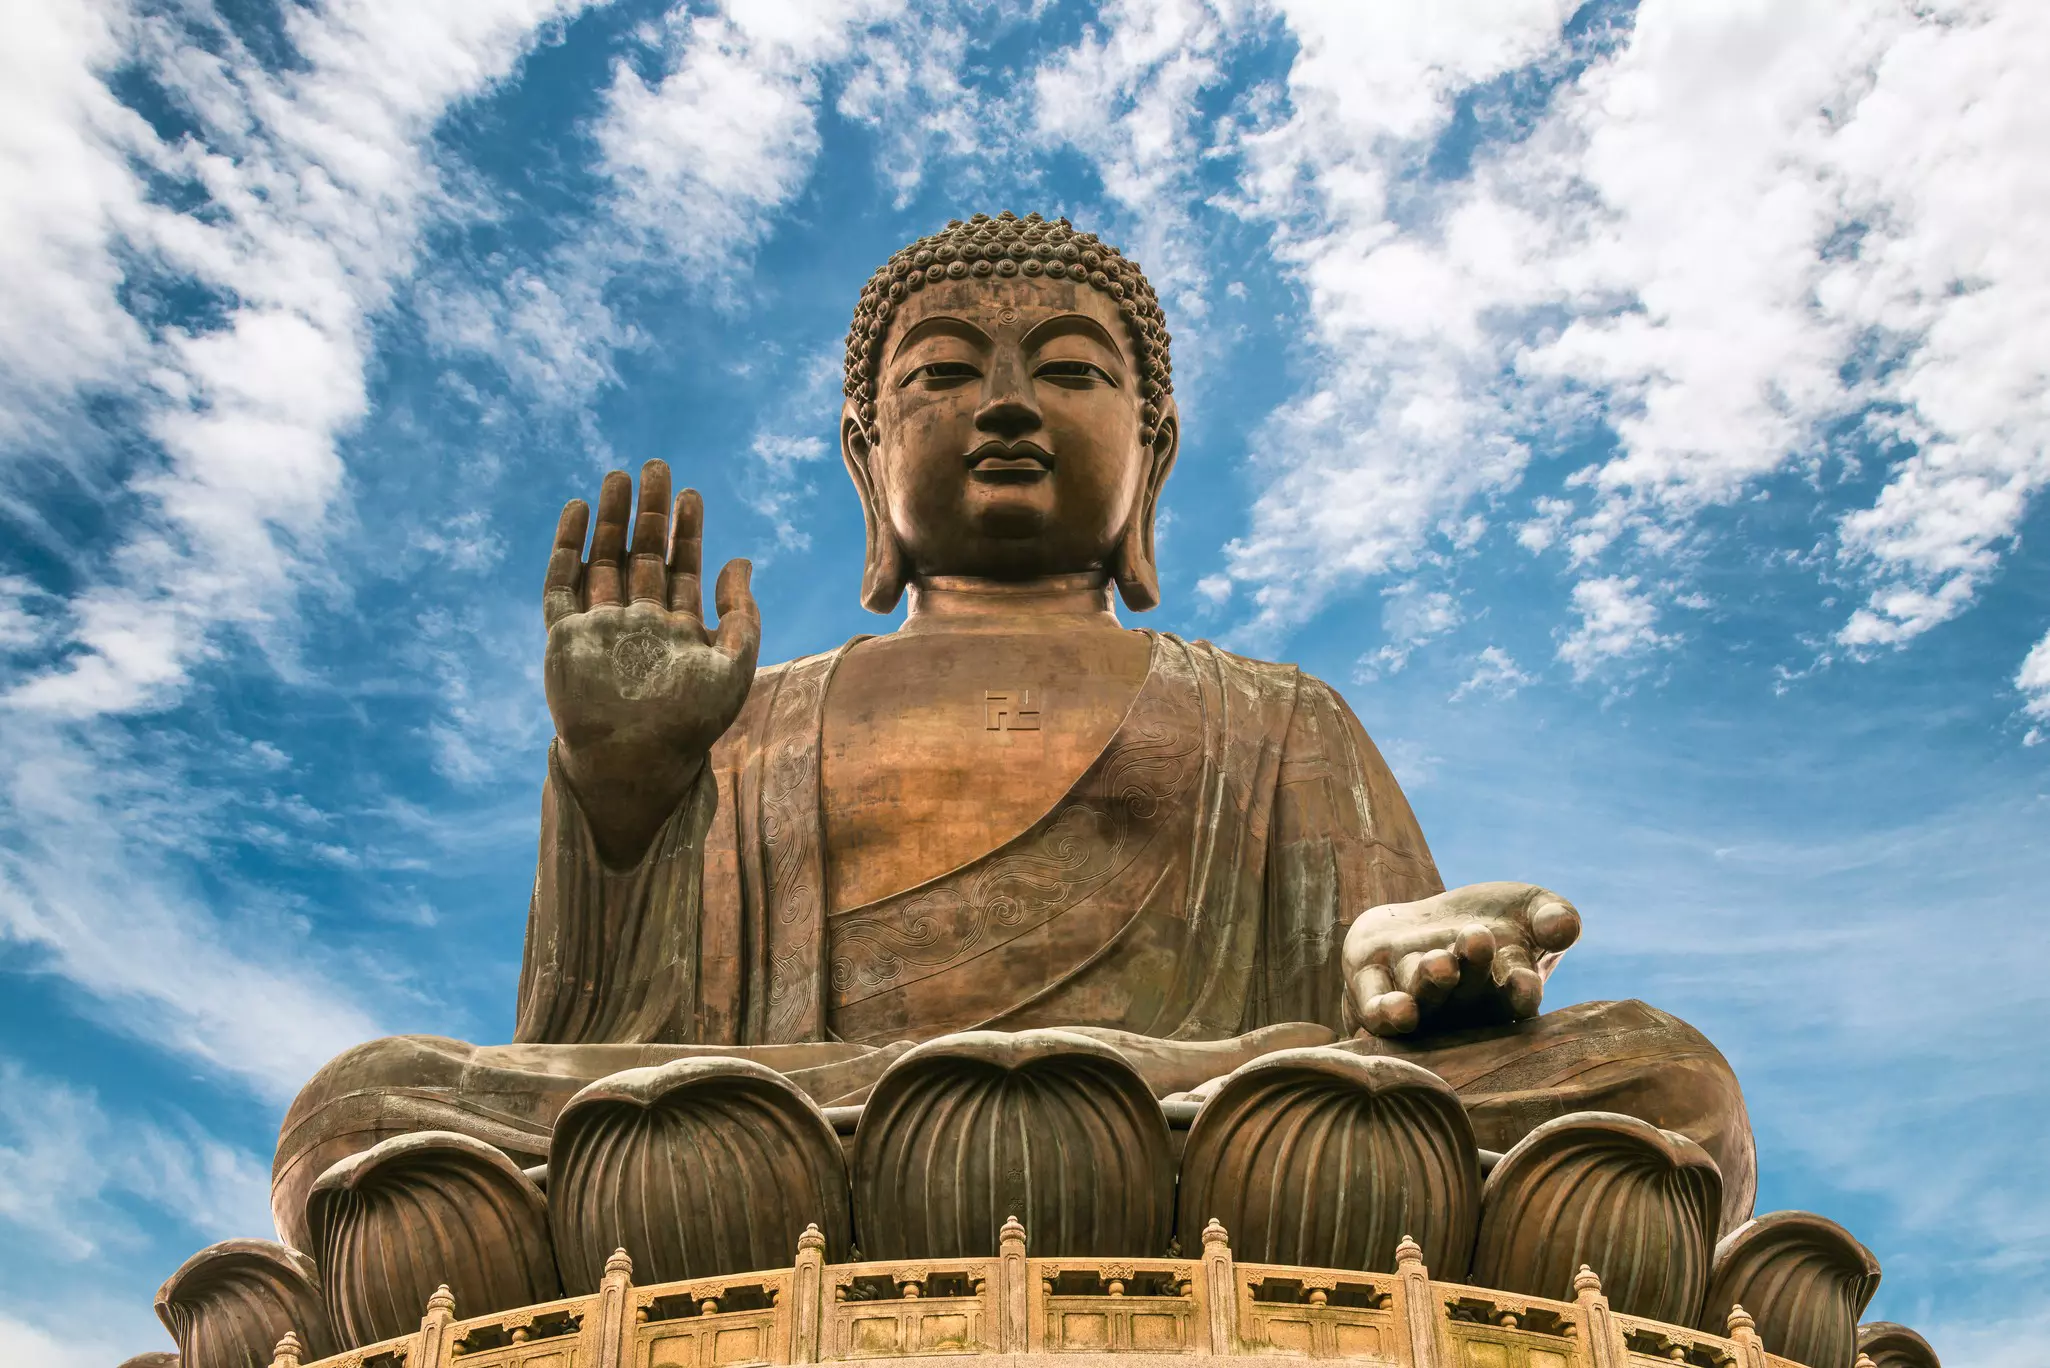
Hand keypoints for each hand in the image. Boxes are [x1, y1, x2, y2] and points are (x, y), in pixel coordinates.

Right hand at [542, 460, 759, 863]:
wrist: (635, 762)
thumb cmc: (689, 725)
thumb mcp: (733, 667)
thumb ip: (742, 615)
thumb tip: (742, 559)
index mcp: (677, 631)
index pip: (682, 569)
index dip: (687, 532)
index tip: (692, 494)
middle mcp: (637, 624)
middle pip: (642, 555)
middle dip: (649, 513)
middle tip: (656, 467)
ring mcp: (600, 628)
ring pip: (604, 560)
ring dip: (610, 520)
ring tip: (618, 476)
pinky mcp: (564, 636)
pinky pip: (561, 584)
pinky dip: (568, 547)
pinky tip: (578, 511)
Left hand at [1341, 881, 1581, 1037]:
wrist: (1426, 923)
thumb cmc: (1491, 919)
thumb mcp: (1528, 909)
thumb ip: (1552, 917)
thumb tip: (1566, 925)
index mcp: (1504, 993)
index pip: (1516, 997)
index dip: (1520, 991)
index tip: (1525, 983)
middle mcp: (1460, 1006)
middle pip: (1466, 991)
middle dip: (1471, 967)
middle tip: (1477, 939)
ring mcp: (1417, 1000)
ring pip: (1423, 997)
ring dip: (1430, 984)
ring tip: (1440, 964)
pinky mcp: (1371, 989)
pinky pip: (1376, 1008)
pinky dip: (1386, 1012)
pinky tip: (1396, 1011)